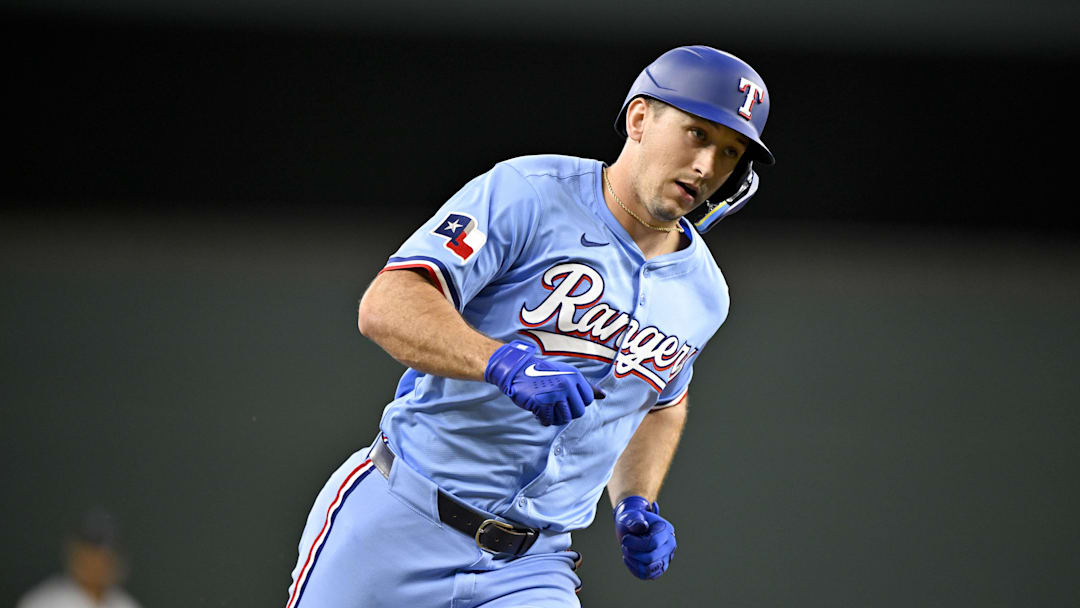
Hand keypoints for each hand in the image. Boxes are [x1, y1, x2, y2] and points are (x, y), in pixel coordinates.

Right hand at [484, 340, 603, 425]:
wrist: (517, 370)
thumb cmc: (543, 374)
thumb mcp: (566, 374)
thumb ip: (586, 386)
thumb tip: (604, 395)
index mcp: (575, 376)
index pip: (588, 400)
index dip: (575, 403)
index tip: (564, 398)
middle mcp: (568, 384)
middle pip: (578, 412)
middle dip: (566, 412)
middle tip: (554, 405)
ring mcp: (556, 393)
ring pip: (565, 418)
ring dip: (554, 417)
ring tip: (546, 407)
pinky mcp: (543, 403)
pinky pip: (549, 421)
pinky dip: (542, 419)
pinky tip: (537, 410)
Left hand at [614, 496, 676, 579]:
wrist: (632, 528)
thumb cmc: (632, 520)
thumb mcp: (631, 516)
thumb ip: (635, 520)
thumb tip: (642, 526)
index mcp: (666, 530)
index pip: (653, 543)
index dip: (635, 544)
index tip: (624, 539)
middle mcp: (670, 545)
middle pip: (650, 558)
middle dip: (632, 553)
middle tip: (624, 545)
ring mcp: (666, 558)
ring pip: (648, 569)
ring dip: (632, 561)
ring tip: (627, 551)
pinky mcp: (659, 568)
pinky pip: (646, 575)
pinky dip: (634, 568)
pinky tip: (628, 558)